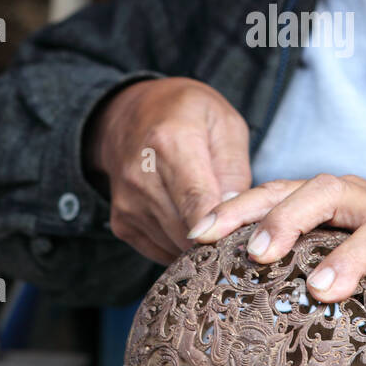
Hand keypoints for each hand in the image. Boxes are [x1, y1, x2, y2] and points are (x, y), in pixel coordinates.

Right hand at [85, 77, 251, 264]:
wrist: (131, 114)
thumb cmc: (186, 115)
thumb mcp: (224, 122)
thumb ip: (234, 168)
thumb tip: (236, 216)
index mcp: (169, 142)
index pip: (195, 199)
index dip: (220, 227)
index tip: (243, 242)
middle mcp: (140, 177)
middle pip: (187, 230)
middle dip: (219, 238)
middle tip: (243, 229)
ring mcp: (128, 203)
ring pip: (175, 247)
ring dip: (201, 244)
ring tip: (216, 219)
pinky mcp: (122, 223)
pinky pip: (161, 251)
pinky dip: (181, 245)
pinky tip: (192, 222)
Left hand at [187, 173, 365, 347]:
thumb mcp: (329, 246)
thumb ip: (284, 247)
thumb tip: (210, 255)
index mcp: (336, 199)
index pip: (283, 189)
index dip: (242, 207)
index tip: (202, 235)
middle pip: (331, 191)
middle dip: (290, 217)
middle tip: (259, 254)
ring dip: (349, 258)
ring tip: (320, 290)